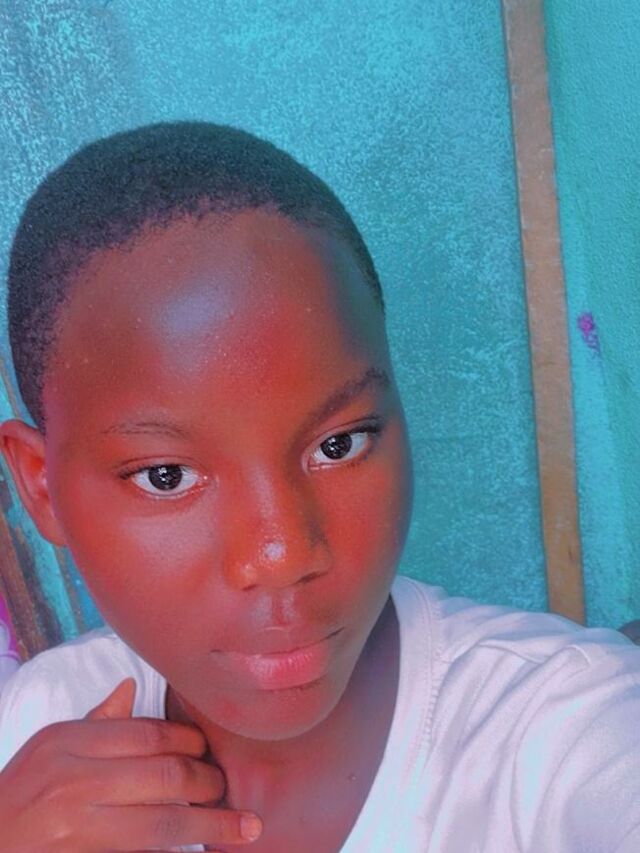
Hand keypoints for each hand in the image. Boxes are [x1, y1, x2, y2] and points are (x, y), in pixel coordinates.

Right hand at [0, 678, 261, 850]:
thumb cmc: (22, 791)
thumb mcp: (51, 746)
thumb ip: (98, 723)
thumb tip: (132, 688)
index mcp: (70, 743)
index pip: (150, 735)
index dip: (191, 741)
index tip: (210, 749)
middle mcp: (75, 782)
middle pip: (165, 776)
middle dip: (207, 782)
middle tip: (226, 786)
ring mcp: (78, 827)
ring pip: (162, 823)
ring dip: (209, 823)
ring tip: (242, 825)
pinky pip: (144, 852)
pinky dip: (176, 849)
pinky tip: (202, 846)